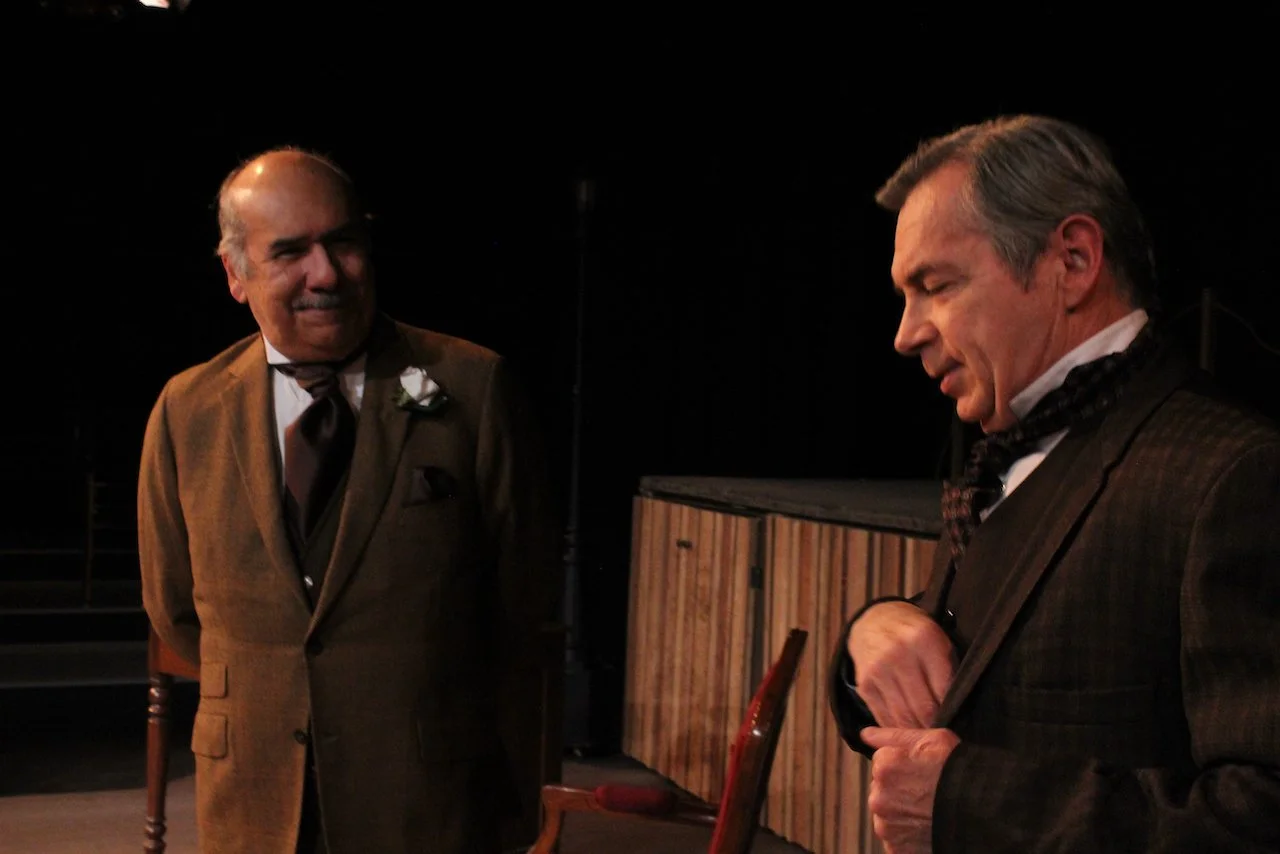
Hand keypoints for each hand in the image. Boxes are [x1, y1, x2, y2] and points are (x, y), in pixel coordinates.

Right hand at [848, 600, 955, 727]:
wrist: (874, 621)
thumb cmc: (915, 635)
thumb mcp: (939, 641)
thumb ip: (949, 671)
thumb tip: (956, 712)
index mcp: (925, 640)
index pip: (944, 690)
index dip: (952, 711)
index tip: (956, 720)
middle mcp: (899, 654)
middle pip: (923, 708)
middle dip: (935, 726)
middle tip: (943, 735)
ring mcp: (879, 670)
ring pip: (903, 717)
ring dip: (917, 731)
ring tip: (927, 734)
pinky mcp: (864, 684)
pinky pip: (883, 717)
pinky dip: (897, 728)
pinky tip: (906, 730)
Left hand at [861, 726, 959, 853]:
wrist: (984, 810)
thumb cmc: (959, 771)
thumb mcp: (931, 739)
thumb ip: (892, 735)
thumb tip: (866, 734)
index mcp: (884, 767)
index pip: (881, 761)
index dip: (903, 763)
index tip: (921, 769)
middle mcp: (879, 798)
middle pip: (881, 789)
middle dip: (898, 789)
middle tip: (926, 791)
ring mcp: (887, 826)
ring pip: (887, 815)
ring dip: (900, 812)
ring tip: (928, 810)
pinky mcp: (896, 848)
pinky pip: (895, 838)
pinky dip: (907, 834)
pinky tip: (926, 826)